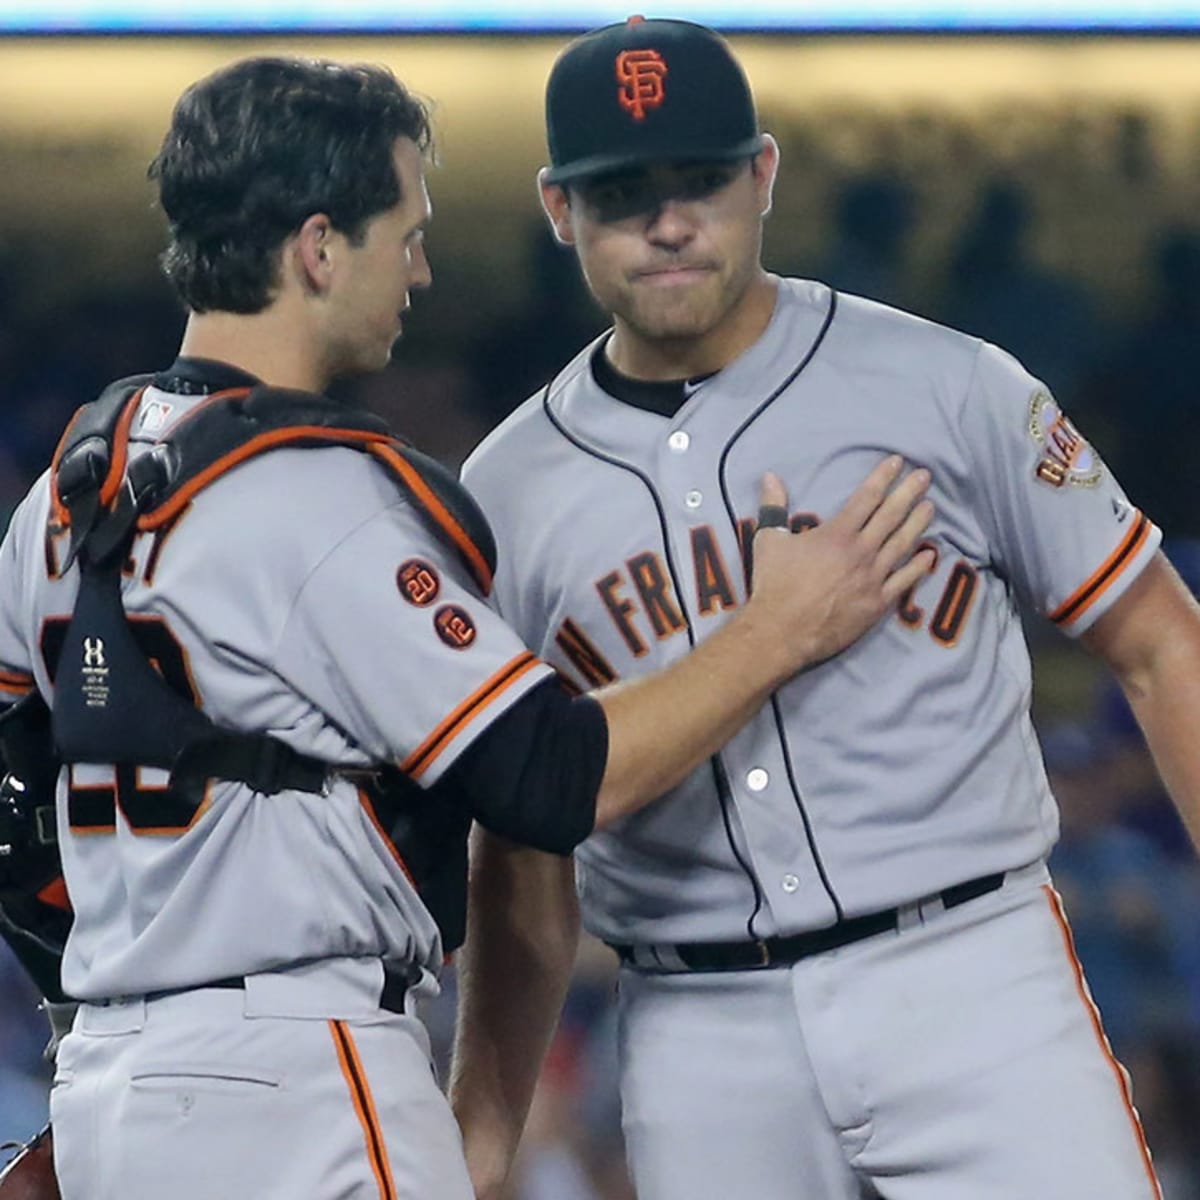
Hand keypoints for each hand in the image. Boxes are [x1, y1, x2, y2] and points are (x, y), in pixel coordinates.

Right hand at [747, 456, 934, 679]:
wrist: (782, 631)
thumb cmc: (773, 586)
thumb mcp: (769, 541)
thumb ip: (773, 507)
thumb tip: (770, 476)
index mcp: (836, 534)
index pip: (866, 498)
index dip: (883, 477)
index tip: (897, 462)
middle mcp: (861, 552)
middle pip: (891, 515)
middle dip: (909, 492)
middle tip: (925, 476)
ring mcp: (873, 578)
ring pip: (903, 544)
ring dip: (918, 523)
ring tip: (930, 507)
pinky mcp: (877, 603)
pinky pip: (904, 581)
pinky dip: (919, 567)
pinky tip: (930, 556)